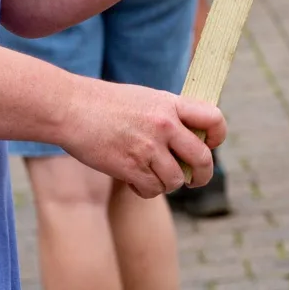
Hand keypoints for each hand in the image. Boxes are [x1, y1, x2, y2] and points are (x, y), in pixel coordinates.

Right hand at [59, 81, 227, 197]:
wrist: (70, 108)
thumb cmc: (105, 103)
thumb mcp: (145, 98)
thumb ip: (169, 115)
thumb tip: (191, 139)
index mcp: (171, 104)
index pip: (215, 119)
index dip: (218, 136)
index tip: (209, 144)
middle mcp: (165, 126)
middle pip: (202, 159)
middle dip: (202, 175)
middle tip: (194, 179)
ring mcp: (149, 148)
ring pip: (176, 180)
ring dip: (167, 183)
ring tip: (152, 175)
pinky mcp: (131, 168)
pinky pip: (153, 190)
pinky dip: (147, 190)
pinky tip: (136, 182)